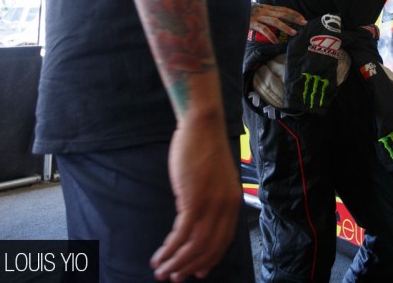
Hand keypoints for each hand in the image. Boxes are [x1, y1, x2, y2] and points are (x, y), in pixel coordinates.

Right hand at [150, 119, 239, 280]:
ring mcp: (211, 205)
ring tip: (161, 271)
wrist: (202, 125)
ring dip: (176, 263)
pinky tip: (159, 257)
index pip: (223, 241)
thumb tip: (195, 220)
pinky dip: (169, 250)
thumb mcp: (214, 179)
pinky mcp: (194, 200)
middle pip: (208, 248)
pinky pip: (181, 235)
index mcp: (233, 203)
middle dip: (189, 267)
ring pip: (194, 246)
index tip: (197, 272)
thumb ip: (210, 200)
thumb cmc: (204, 148)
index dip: (209, 259)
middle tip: (173, 278)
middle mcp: (226, 207)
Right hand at [249, 2, 306, 41]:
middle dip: (294, 18)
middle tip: (304, 23)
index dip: (294, 12)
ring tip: (294, 33)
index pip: (284, 9)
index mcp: (268, 8)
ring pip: (275, 21)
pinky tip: (276, 41)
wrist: (235, 9)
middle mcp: (265, 11)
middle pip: (282, 14)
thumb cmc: (247, 12)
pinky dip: (271, 35)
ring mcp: (259, 17)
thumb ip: (268, 15)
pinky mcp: (253, 23)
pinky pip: (264, 29)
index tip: (303, 17)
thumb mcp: (259, 11)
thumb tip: (279, 21)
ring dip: (285, 27)